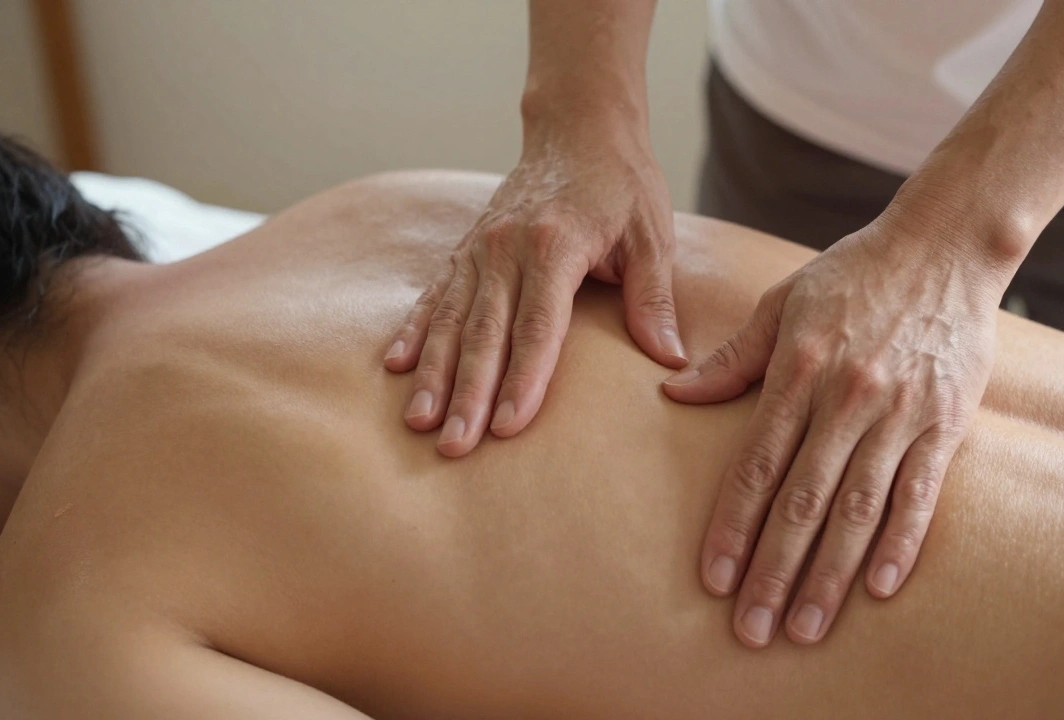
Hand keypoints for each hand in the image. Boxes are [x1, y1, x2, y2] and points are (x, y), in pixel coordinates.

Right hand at [385, 121, 686, 455]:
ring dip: (433, 374)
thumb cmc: (622, 184)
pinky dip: (414, 331)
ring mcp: (480, 247)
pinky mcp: (466, 248)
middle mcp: (507, 247)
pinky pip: (435, 295)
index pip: (538, 326)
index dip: (524, 379)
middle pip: (486, 332)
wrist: (579, 127)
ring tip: (419, 422)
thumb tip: (668, 359)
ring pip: (452, 319)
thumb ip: (653, 298)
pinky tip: (395, 367)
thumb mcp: (650, 235)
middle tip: (455, 447)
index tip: (509, 427)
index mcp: (556, 244)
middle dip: (469, 394)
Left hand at [664, 212, 1003, 647]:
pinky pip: (922, 492)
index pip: (756, 464)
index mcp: (798, 369)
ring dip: (830, 572)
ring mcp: (900, 412)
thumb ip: (731, 358)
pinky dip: (902, 541)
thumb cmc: (853, 275)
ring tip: (806, 627)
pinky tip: (879, 587)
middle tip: (751, 629)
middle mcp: (847, 396)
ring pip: (858, 507)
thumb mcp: (781, 303)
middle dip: (774, 570)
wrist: (945, 246)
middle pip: (802, 499)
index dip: (732, 525)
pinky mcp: (946, 421)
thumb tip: (672, 392)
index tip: (712, 578)